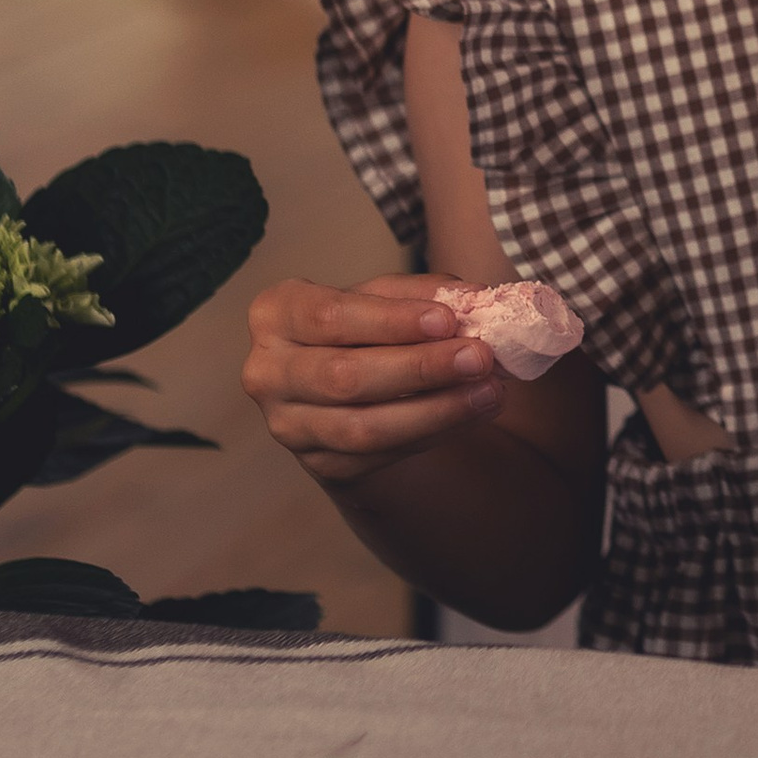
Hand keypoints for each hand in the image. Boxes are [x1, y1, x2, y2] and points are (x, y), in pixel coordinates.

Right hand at [242, 272, 502, 483]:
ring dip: (435, 411)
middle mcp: (268, 372)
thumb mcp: (387, 297)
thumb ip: (427, 294)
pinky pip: (380, 456)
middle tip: (481, 357)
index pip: (330, 316)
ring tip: (489, 392)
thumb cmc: (366, 326)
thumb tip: (477, 300)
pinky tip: (470, 413)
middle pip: (345, 377)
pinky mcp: (319, 463)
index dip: (390, 321)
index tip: (447, 320)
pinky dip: (432, 433)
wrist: (349, 385)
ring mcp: (289, 424)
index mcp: (276, 313)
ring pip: (363, 428)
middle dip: (420, 368)